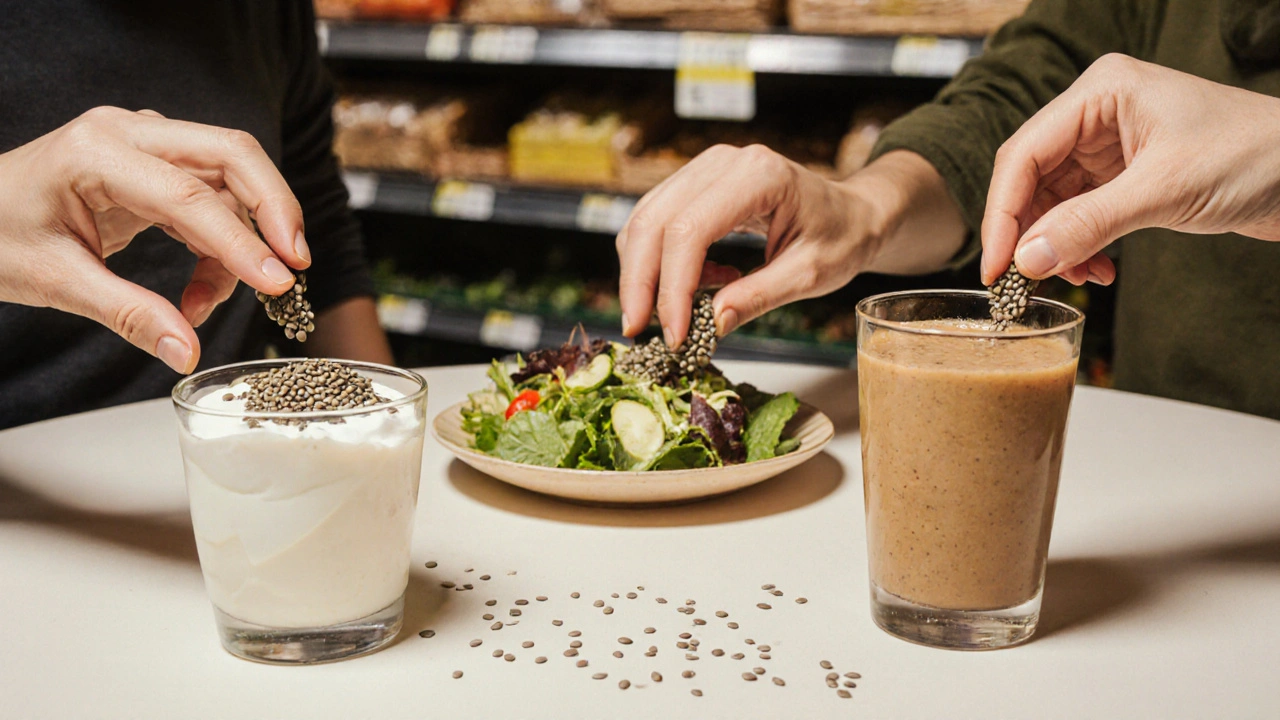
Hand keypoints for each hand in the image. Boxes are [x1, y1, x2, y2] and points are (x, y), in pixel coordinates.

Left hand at [0, 106, 311, 371]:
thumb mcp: (54, 281)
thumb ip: (128, 314)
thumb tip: (185, 350)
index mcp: (96, 151)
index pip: (189, 194)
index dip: (240, 242)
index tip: (278, 281)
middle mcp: (130, 134)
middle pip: (233, 155)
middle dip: (275, 210)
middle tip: (296, 264)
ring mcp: (148, 145)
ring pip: (232, 179)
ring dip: (243, 241)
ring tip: (206, 301)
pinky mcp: (159, 166)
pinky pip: (214, 199)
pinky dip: (221, 245)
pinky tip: (200, 288)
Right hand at [616, 145, 964, 346]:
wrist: (851, 212)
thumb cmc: (841, 237)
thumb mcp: (810, 275)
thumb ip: (759, 297)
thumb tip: (709, 326)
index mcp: (759, 176)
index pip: (690, 231)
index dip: (672, 286)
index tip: (674, 334)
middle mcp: (723, 162)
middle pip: (654, 222)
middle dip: (640, 283)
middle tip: (640, 332)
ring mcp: (705, 167)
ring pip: (645, 220)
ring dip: (643, 274)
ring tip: (673, 315)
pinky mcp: (696, 182)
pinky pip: (657, 221)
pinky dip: (660, 262)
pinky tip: (699, 286)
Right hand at [982, 54, 1279, 285]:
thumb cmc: (1254, 155)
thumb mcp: (1164, 191)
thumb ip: (1088, 224)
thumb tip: (1026, 260)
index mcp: (1101, 92)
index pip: (1024, 154)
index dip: (1002, 213)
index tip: (996, 265)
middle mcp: (1097, 113)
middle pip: (1030, 178)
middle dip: (1027, 233)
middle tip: (1019, 281)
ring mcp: (1109, 143)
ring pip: (1052, 201)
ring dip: (1056, 245)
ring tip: (1076, 277)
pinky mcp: (1124, 174)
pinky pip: (1079, 213)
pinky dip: (1080, 245)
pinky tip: (1099, 268)